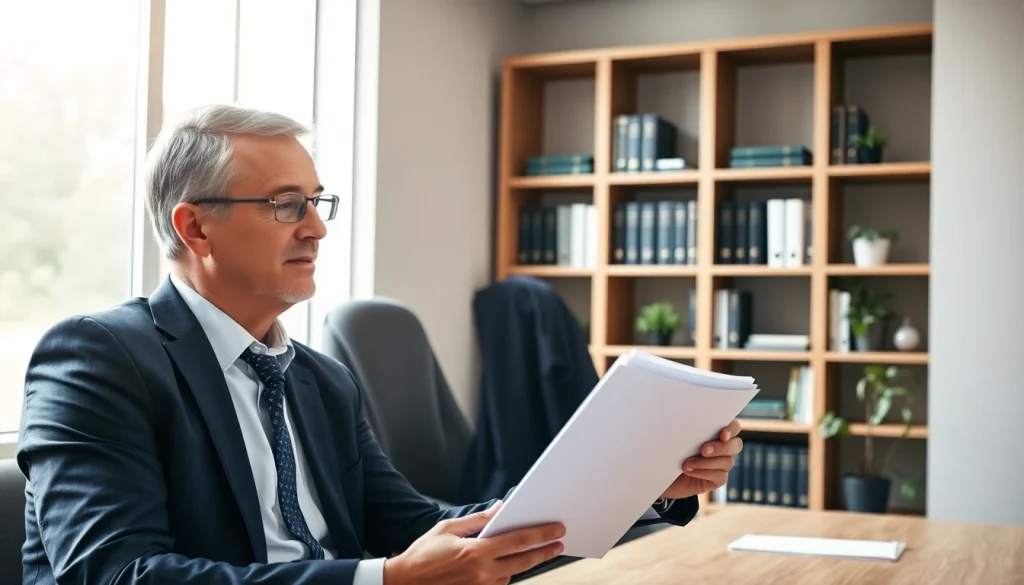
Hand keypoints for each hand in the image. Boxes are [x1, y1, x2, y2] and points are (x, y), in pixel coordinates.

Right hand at [382, 501, 564, 584]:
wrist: (405, 583)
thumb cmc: (423, 555)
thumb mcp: (447, 529)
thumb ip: (477, 520)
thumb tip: (498, 509)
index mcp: (476, 553)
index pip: (517, 541)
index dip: (540, 535)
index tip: (556, 529)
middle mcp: (482, 573)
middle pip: (524, 561)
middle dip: (545, 551)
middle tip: (559, 542)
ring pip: (513, 573)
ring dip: (526, 562)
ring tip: (540, 551)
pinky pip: (500, 583)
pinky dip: (507, 572)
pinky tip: (511, 563)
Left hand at [660, 419, 742, 499]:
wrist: (660, 474)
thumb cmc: (668, 450)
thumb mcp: (675, 437)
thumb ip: (687, 429)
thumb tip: (687, 419)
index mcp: (714, 431)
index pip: (733, 426)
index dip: (731, 429)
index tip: (722, 434)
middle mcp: (722, 447)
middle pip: (736, 445)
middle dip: (721, 447)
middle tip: (703, 449)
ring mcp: (721, 464)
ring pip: (727, 461)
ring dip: (707, 462)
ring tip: (687, 463)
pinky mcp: (717, 479)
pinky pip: (720, 476)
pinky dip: (704, 472)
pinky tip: (690, 471)